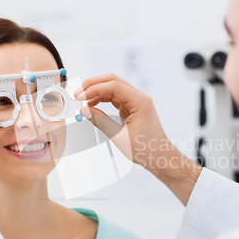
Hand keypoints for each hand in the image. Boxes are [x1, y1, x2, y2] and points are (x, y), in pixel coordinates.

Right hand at [74, 74, 201, 204]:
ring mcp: (136, 102)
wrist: (159, 157)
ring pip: (113, 88)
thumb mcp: (120, 137)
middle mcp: (139, 98)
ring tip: (83, 101)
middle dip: (94, 85)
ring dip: (97, 91)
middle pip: (113, 81)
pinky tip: (92, 105)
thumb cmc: (146, 149)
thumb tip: (84, 111)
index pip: (114, 86)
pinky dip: (102, 99)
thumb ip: (101, 122)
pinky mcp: (132, 108)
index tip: (80, 97)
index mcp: (140, 102)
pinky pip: (115, 97)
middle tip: (78, 94)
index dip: (94, 89)